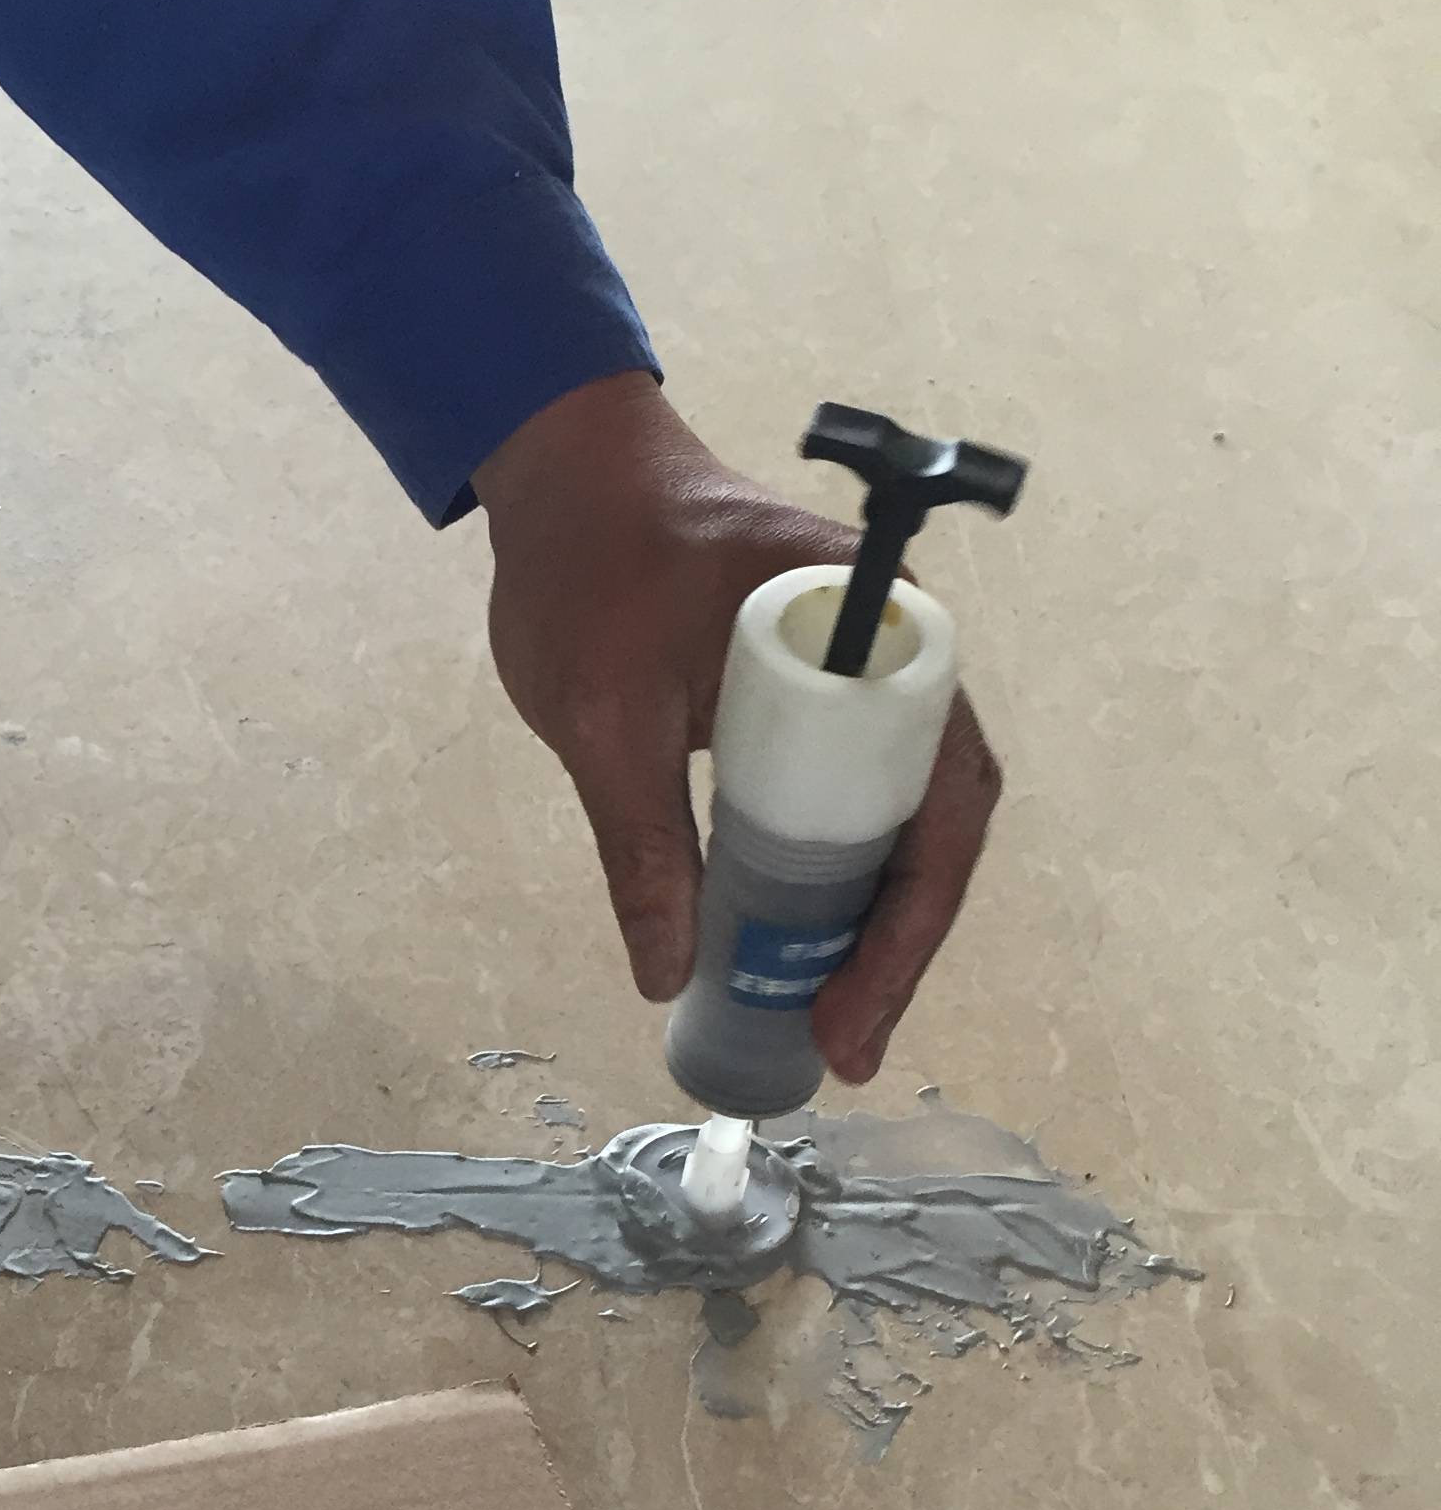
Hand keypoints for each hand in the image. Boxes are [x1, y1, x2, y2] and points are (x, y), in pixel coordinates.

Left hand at [475, 372, 1001, 1087]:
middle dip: (896, 945)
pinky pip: (854, 796)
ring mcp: (861, 674)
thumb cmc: (586, 563)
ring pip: (900, 818)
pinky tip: (802, 951)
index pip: (941, 799)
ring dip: (870, 920)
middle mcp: (893, 652)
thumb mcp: (602, 716)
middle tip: (843, 1042)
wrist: (568, 467)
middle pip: (935, 823)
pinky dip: (837, 877)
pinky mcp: (821, 695)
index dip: (912, 921)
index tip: (855, 1009)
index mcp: (869, 633)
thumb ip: (638, 843)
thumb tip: (669, 973)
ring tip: (827, 1019)